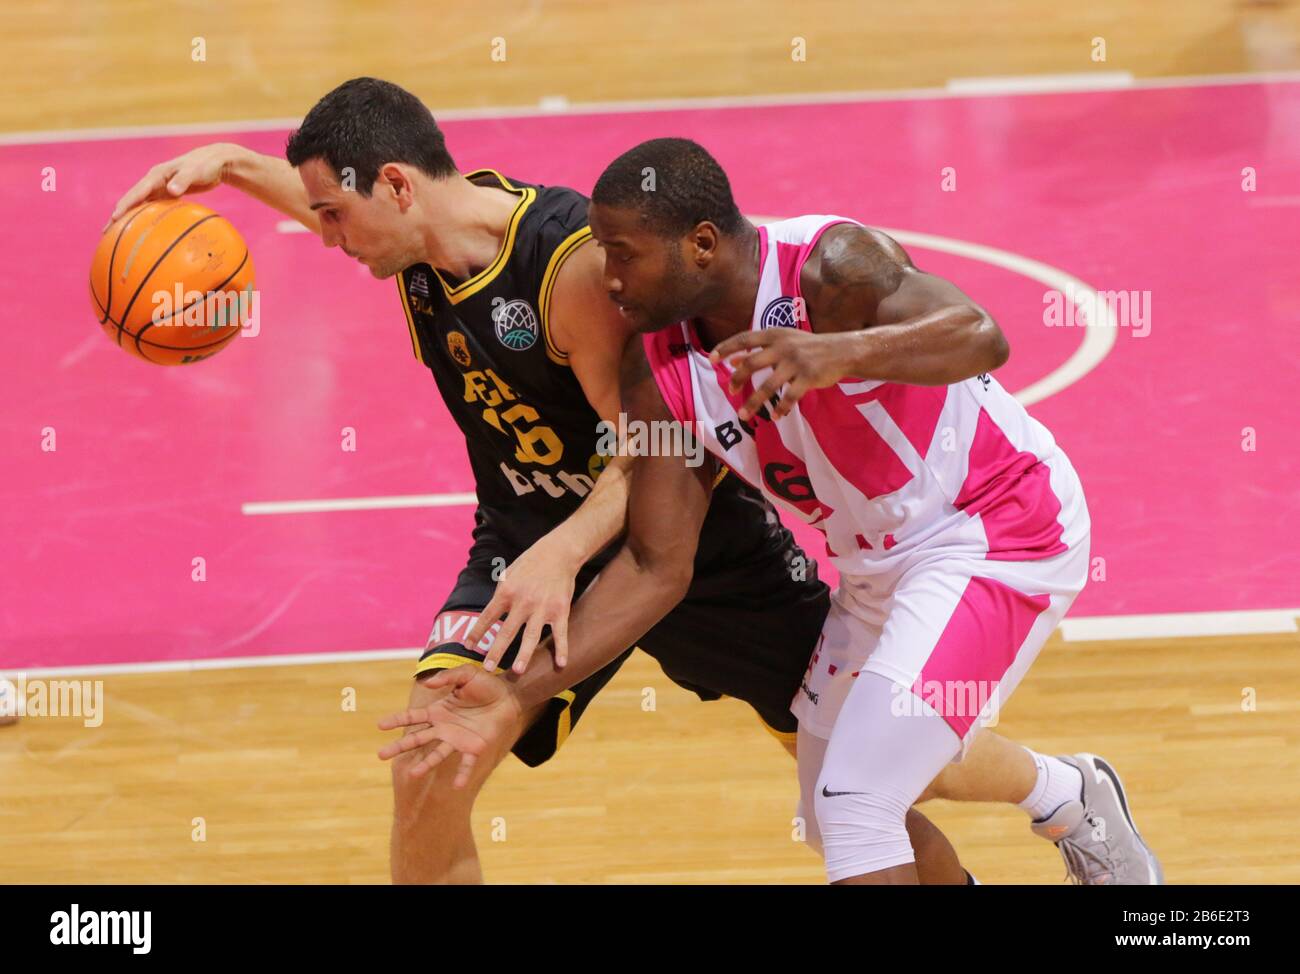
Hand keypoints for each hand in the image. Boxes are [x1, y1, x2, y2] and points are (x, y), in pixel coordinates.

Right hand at [105, 142, 245, 229]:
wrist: (214, 162)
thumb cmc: (205, 166)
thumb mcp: (195, 171)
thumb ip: (183, 180)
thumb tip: (172, 191)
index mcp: (157, 175)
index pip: (137, 192)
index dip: (126, 204)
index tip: (115, 217)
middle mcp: (154, 181)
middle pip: (132, 200)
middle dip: (119, 214)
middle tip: (107, 231)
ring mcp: (160, 188)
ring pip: (140, 205)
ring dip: (129, 218)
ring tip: (118, 235)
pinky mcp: (167, 194)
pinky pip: (153, 207)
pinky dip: (145, 218)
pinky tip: (143, 231)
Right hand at [376, 666, 523, 787]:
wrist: (509, 697)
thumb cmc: (486, 685)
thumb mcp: (467, 674)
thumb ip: (448, 676)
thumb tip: (427, 683)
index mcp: (438, 712)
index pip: (412, 717)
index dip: (396, 720)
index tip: (379, 725)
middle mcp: (443, 729)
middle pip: (417, 739)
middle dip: (399, 747)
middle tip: (380, 755)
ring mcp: (457, 740)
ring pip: (437, 754)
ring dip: (426, 764)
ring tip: (413, 774)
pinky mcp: (474, 748)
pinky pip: (467, 764)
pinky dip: (462, 775)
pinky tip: (457, 787)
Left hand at [463, 534, 580, 673]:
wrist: (558, 553)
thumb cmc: (530, 563)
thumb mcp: (508, 574)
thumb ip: (500, 595)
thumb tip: (490, 615)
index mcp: (507, 592)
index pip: (487, 617)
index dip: (476, 633)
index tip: (467, 647)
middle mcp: (523, 601)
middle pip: (507, 631)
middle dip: (496, 651)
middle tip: (487, 669)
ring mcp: (543, 607)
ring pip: (532, 636)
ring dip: (524, 655)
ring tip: (517, 671)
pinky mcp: (561, 610)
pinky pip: (561, 633)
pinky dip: (562, 649)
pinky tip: (561, 664)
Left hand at [709, 329, 853, 420]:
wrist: (842, 351)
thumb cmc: (808, 347)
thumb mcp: (783, 342)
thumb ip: (759, 350)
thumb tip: (733, 359)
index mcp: (775, 335)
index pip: (744, 338)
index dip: (726, 347)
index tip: (711, 358)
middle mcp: (783, 346)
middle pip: (752, 363)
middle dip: (737, 379)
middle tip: (730, 392)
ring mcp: (796, 362)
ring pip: (768, 386)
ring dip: (754, 402)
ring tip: (743, 415)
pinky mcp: (809, 377)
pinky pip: (790, 397)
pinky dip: (781, 408)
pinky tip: (776, 417)